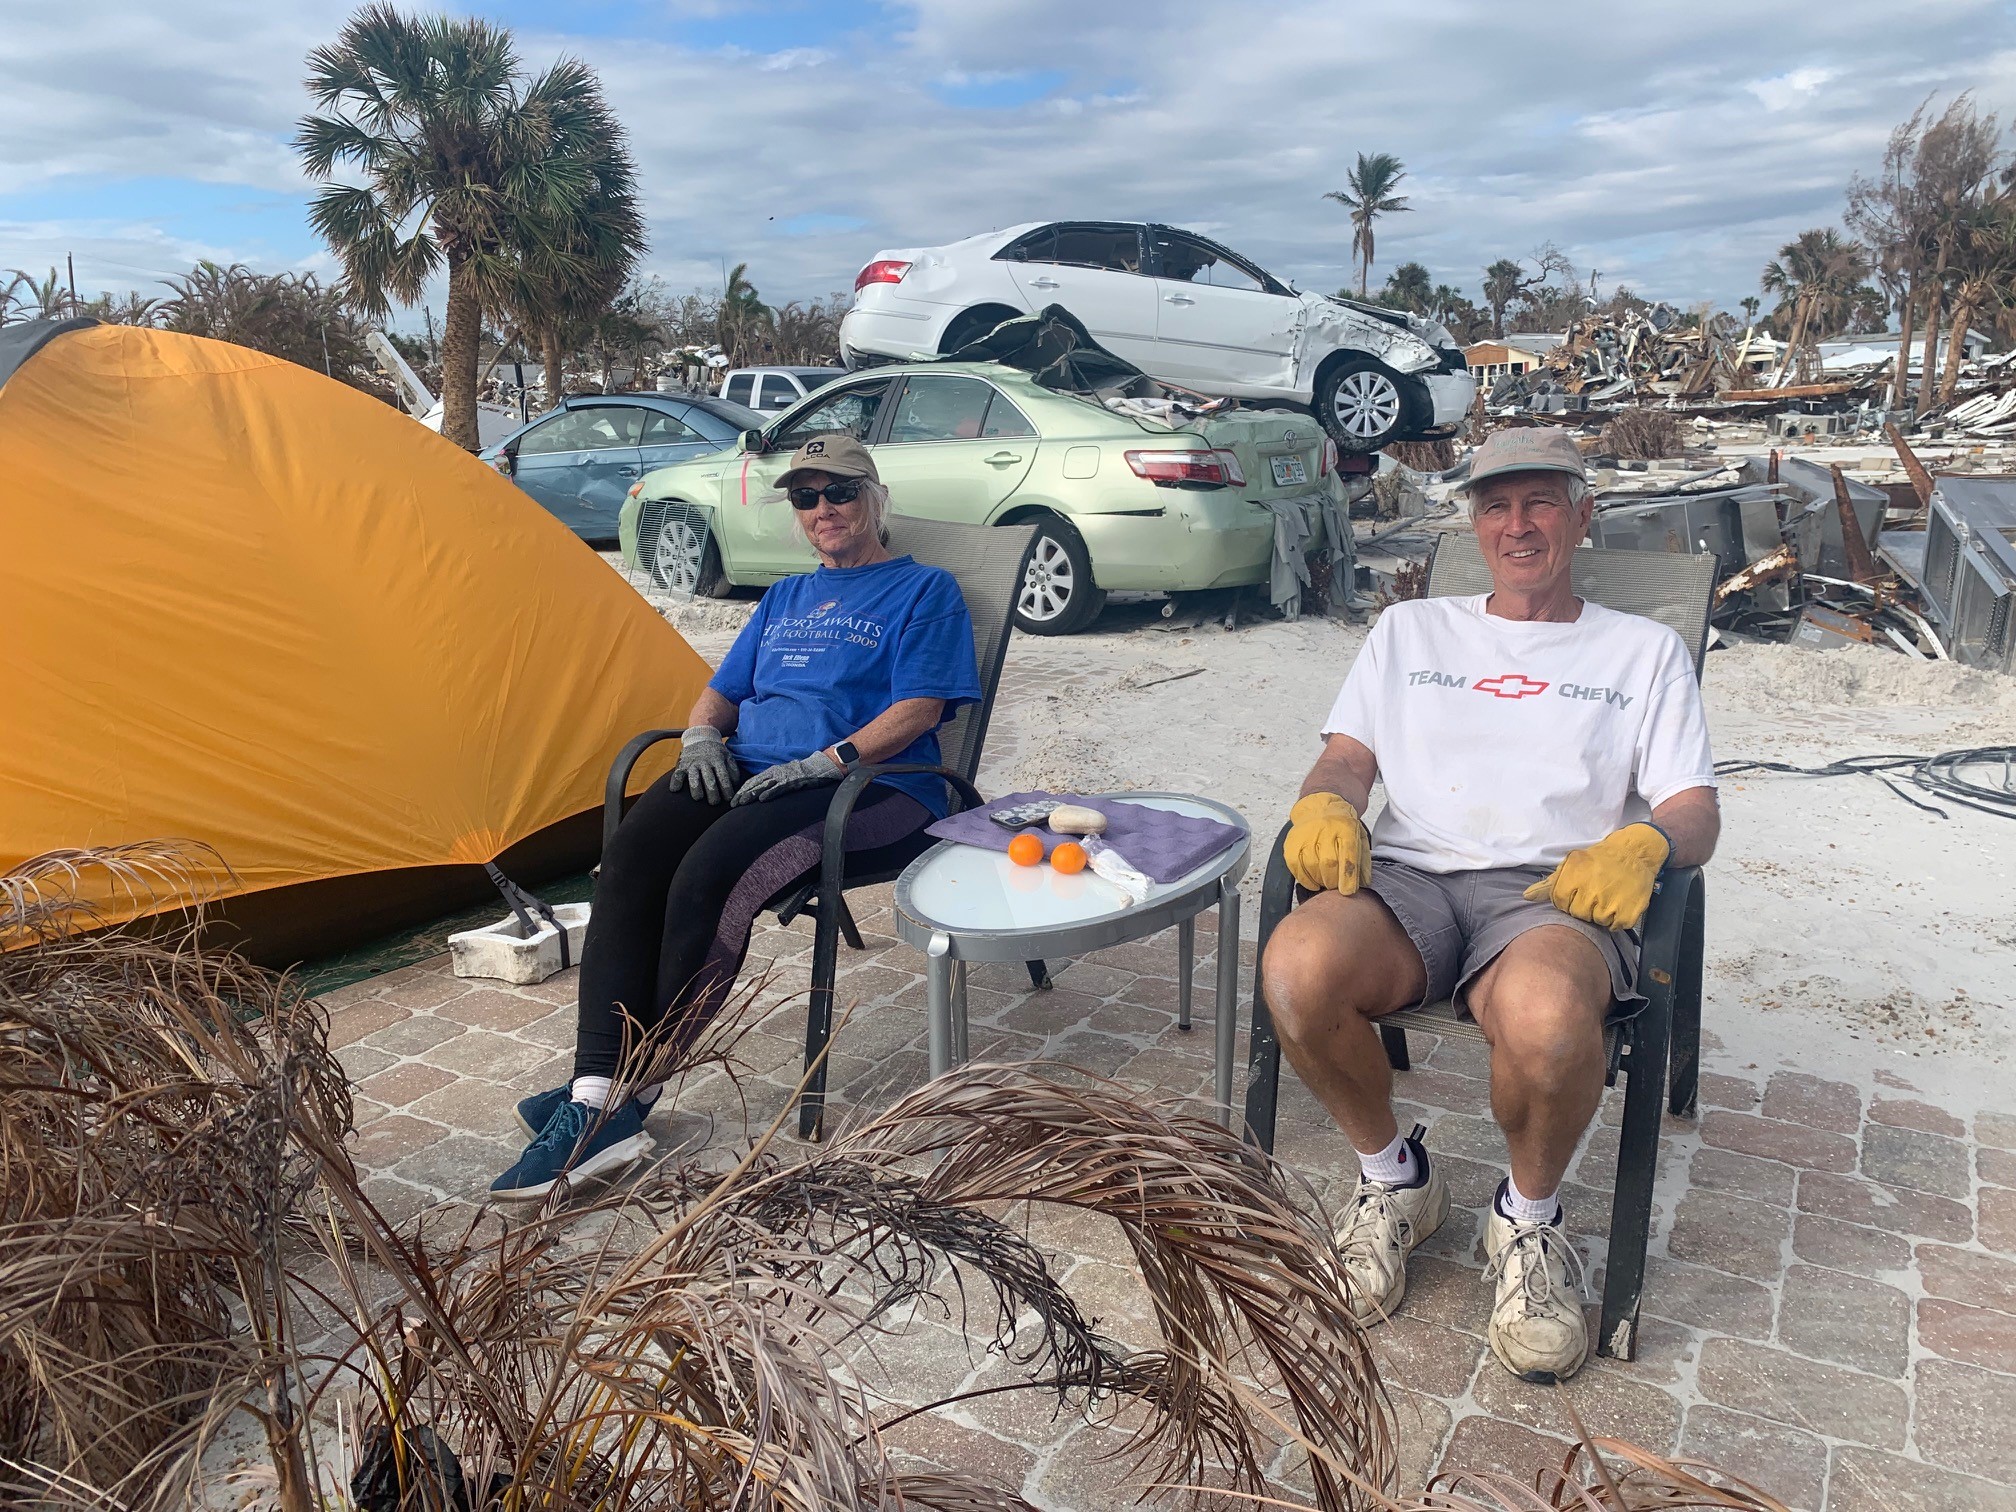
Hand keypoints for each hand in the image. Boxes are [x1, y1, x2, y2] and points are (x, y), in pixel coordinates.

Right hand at [673, 726, 739, 804]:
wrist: (700, 735)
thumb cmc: (716, 751)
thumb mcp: (727, 756)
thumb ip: (733, 769)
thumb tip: (735, 784)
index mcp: (717, 760)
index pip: (723, 776)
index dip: (726, 789)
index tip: (728, 799)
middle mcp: (705, 762)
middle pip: (709, 779)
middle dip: (712, 793)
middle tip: (714, 803)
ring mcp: (693, 763)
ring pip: (694, 777)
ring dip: (696, 789)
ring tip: (698, 798)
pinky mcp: (682, 763)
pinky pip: (677, 773)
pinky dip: (675, 781)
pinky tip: (675, 790)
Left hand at [731, 752, 842, 806]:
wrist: (818, 767)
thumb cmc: (802, 773)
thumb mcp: (784, 776)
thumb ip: (774, 783)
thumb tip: (762, 793)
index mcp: (771, 772)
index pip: (752, 781)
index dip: (742, 790)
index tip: (734, 799)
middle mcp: (774, 773)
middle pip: (755, 783)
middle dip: (743, 794)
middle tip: (733, 804)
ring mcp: (783, 777)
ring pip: (764, 786)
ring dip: (752, 795)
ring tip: (742, 803)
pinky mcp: (792, 782)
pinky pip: (779, 788)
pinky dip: (770, 794)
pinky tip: (762, 800)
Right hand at [1283, 792, 1370, 893]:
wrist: (1319, 807)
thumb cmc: (1341, 827)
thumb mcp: (1359, 838)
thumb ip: (1363, 860)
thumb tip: (1365, 884)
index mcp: (1345, 829)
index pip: (1348, 855)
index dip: (1348, 876)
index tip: (1348, 891)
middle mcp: (1325, 830)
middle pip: (1328, 863)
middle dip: (1334, 881)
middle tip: (1336, 885)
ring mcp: (1306, 836)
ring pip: (1312, 866)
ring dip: (1320, 880)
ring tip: (1326, 881)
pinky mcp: (1292, 844)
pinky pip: (1296, 867)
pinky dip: (1305, 879)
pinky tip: (1313, 882)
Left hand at [1523, 823, 1670, 930]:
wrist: (1634, 853)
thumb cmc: (1600, 859)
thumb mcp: (1572, 865)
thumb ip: (1549, 883)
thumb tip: (1526, 897)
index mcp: (1573, 880)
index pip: (1560, 903)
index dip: (1567, 899)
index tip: (1578, 891)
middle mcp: (1591, 894)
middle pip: (1577, 914)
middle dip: (1583, 906)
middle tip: (1595, 893)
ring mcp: (1610, 905)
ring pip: (1596, 922)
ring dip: (1600, 913)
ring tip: (1607, 896)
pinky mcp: (1628, 914)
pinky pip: (1614, 926)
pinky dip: (1616, 919)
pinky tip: (1618, 902)